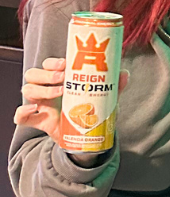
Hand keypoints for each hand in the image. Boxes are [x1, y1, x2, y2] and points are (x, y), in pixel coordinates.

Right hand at [15, 57, 129, 147]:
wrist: (84, 134)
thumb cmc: (90, 108)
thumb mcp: (103, 96)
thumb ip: (114, 85)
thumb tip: (124, 73)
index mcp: (59, 79)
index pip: (49, 64)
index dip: (53, 62)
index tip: (66, 63)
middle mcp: (45, 88)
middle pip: (34, 74)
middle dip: (47, 73)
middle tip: (63, 76)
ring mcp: (39, 104)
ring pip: (27, 90)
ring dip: (42, 89)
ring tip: (60, 92)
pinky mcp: (36, 120)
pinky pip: (19, 116)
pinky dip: (22, 112)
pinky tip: (35, 110)